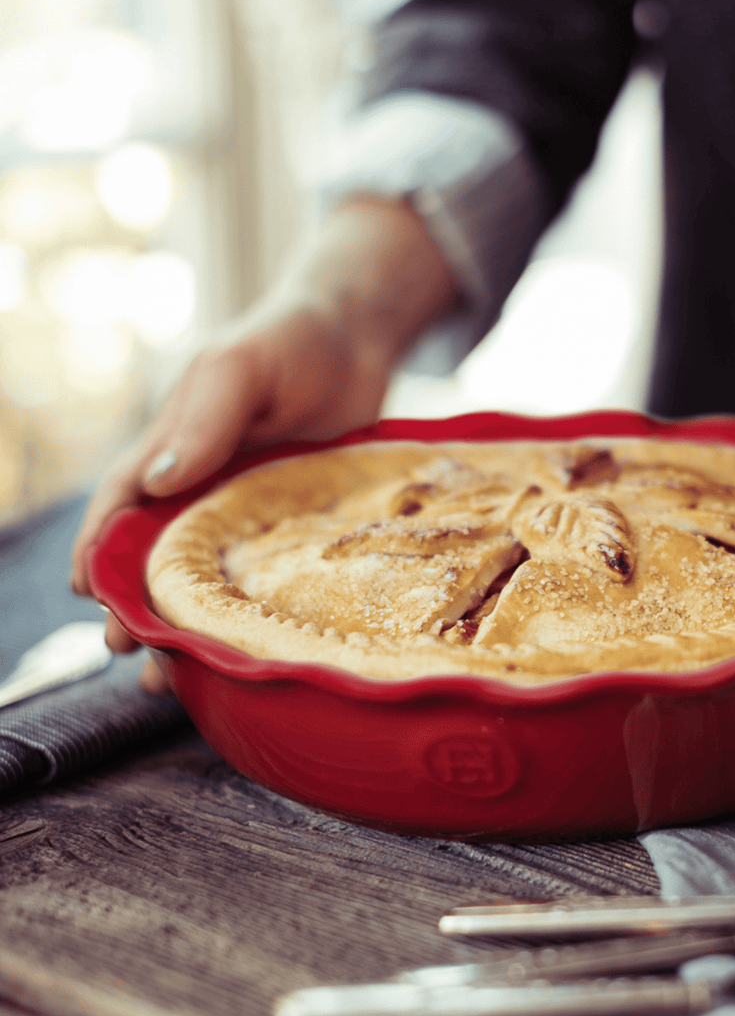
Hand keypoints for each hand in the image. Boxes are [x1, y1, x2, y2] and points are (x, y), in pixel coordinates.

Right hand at [71, 195, 455, 688]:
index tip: (90, 596)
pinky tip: (248, 653)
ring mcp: (250, 509)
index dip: (101, 550)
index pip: (122, 506)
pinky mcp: (294, 524)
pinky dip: (252, 612)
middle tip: (128, 650)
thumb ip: (204, 419)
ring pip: (209, 576)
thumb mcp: (240, 368)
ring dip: (188, 621)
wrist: (362, 340)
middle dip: (138, 602)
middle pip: (158, 554)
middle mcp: (204, 485)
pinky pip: (267, 575)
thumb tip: (157, 481)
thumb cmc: (292, 341)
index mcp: (174, 448)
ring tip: (175, 675)